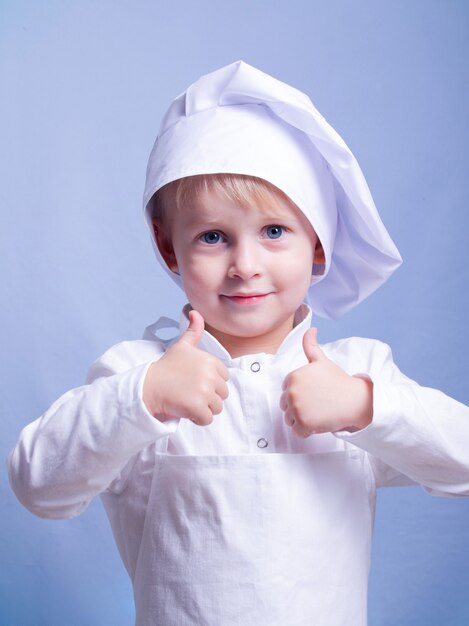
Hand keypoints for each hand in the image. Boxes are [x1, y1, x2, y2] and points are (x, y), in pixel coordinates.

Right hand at [143, 310, 229, 424]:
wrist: (148, 386)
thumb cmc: (166, 368)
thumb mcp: (181, 346)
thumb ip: (193, 330)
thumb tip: (195, 312)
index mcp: (210, 361)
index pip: (224, 378)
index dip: (211, 383)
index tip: (194, 381)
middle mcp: (210, 375)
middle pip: (222, 394)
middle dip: (208, 397)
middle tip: (189, 393)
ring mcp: (205, 392)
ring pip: (217, 408)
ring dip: (203, 409)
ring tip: (187, 401)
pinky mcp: (198, 407)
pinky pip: (207, 419)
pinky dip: (197, 419)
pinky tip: (185, 410)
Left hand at [280, 327, 372, 437]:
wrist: (356, 400)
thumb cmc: (339, 381)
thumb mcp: (322, 361)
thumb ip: (311, 346)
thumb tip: (311, 329)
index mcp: (293, 376)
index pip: (287, 391)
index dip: (301, 394)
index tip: (314, 393)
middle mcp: (292, 391)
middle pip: (286, 406)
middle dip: (299, 407)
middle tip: (318, 404)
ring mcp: (297, 408)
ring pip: (290, 419)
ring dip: (302, 420)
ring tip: (319, 413)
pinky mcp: (303, 423)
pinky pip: (298, 432)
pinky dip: (307, 431)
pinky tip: (319, 422)